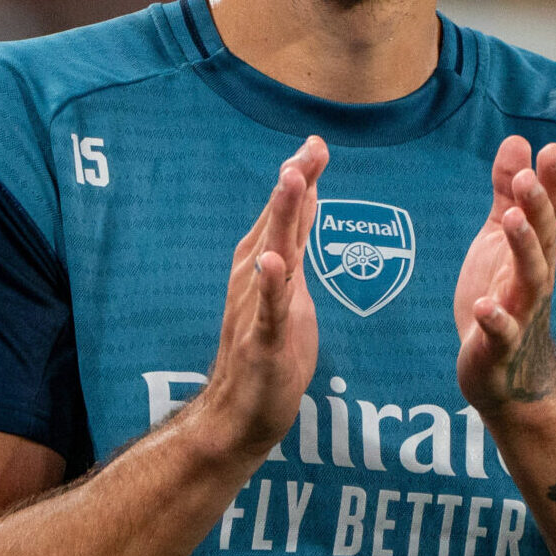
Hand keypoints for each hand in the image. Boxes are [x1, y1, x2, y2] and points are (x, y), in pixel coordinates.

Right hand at [194, 136, 327, 457]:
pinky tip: (273, 262)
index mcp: (265, 262)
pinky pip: (267, 309)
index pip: (288, 212)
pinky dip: (269, 284)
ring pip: (272, 253)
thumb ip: (297, 242)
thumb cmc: (268, 348)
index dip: (303, 177)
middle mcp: (255, 276)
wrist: (238, 412)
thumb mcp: (291, 286)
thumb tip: (309, 194)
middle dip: (294, 184)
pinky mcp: (261, 340)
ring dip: (281, 217)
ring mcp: (256, 307)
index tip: (317, 143)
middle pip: (279, 222)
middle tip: (308, 150)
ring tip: (291, 180)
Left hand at [454, 136, 555, 412]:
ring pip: (529, 279)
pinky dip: (496, 321)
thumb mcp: (499, 241)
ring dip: (523, 249)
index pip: (549, 213)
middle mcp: (533, 279)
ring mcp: (520, 314)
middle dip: (538, 208)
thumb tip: (518, 141)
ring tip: (511, 221)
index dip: (552, 183)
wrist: (507, 377)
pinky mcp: (499, 348)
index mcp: (534, 253)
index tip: (552, 150)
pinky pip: (502, 334)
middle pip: (543, 239)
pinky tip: (484, 307)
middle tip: (528, 177)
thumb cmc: (503, 299)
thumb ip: (507, 194)